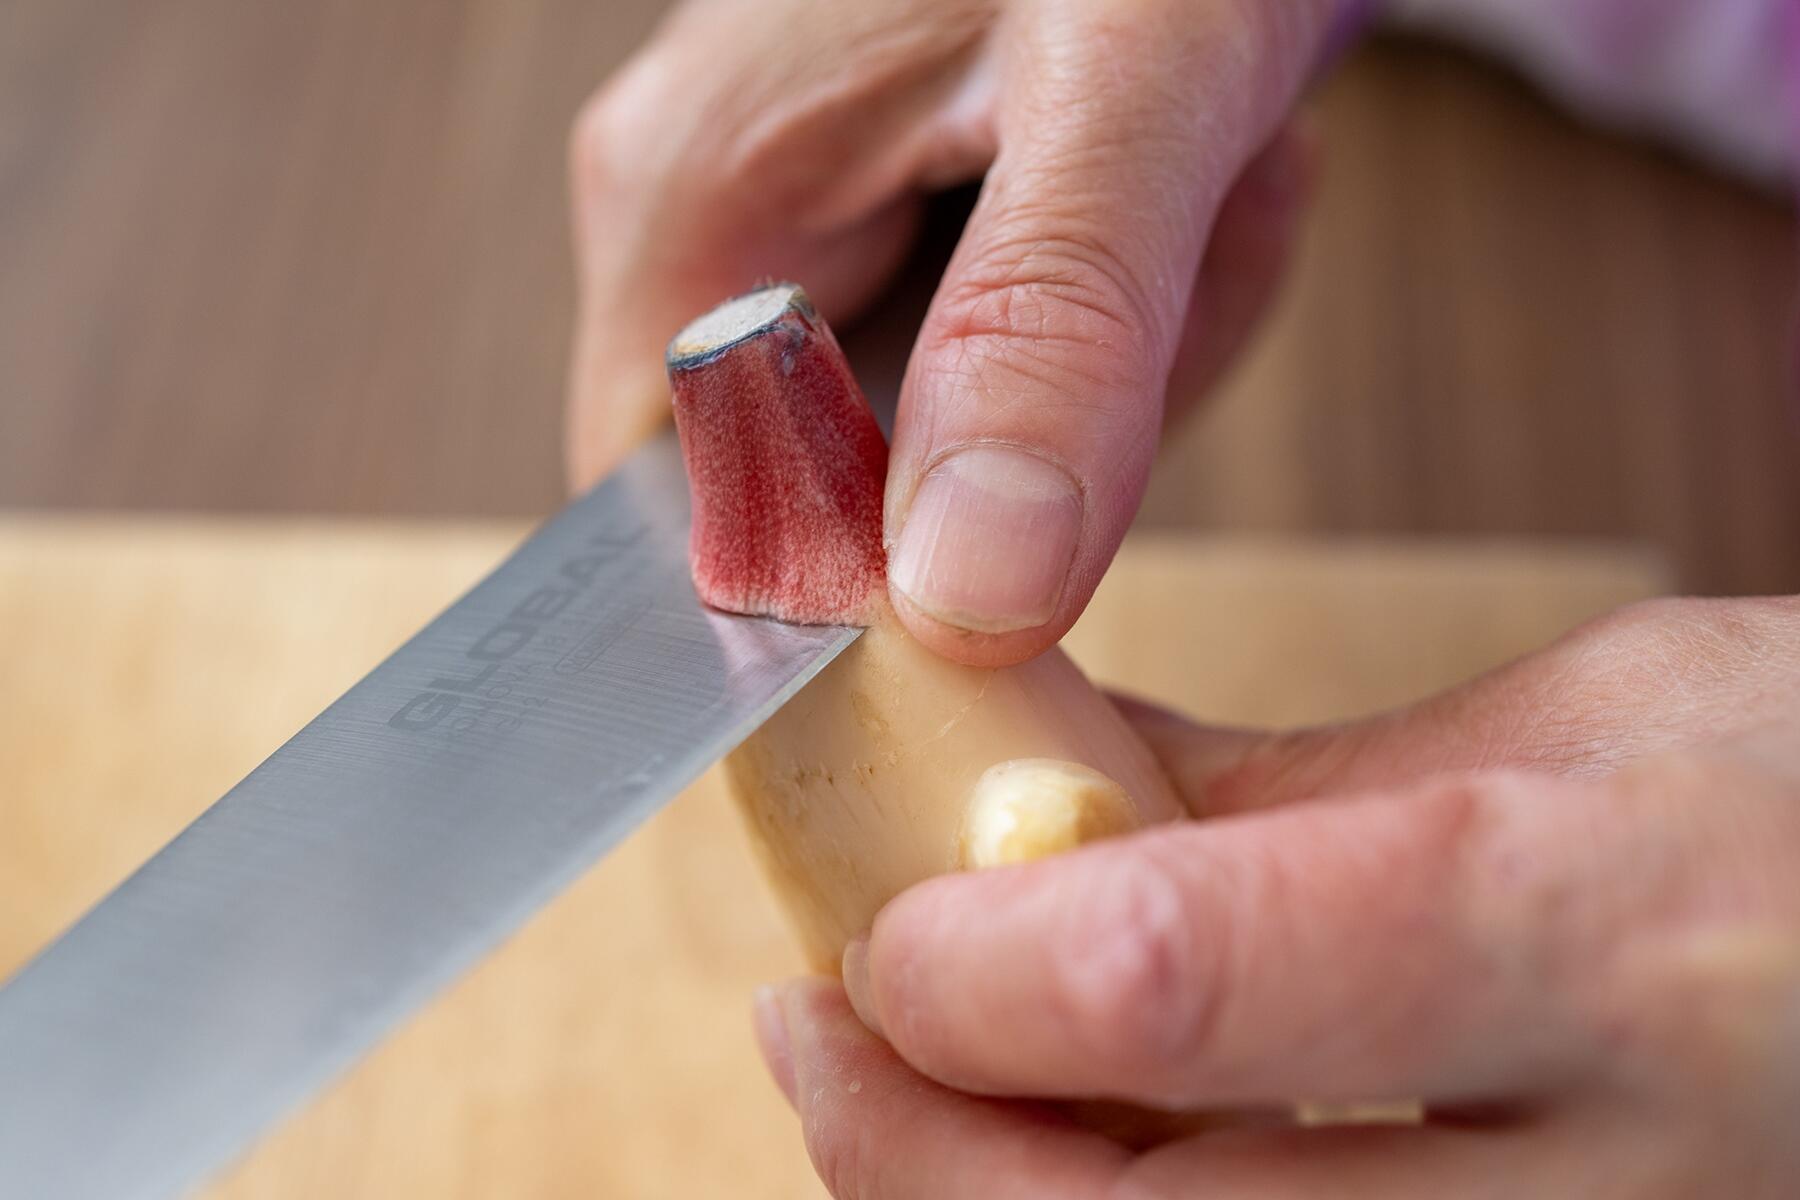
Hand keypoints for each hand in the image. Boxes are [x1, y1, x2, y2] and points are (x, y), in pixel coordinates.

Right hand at [568, 0, 1339, 664]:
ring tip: (1194, 207)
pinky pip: (976, 342)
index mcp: (695, 201)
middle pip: (825, 486)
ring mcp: (787, 190)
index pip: (677, 527)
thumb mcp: (1133, 94)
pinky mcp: (878, 184)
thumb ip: (1049, 338)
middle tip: (1172, 280)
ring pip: (923, 424)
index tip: (1011, 555)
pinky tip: (1176, 197)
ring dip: (1096, 367)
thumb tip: (962, 596)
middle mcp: (702, 202)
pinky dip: (1100, 311)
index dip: (838, 594)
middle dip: (1030, 443)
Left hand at [753, 596, 1799, 1196]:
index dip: (970, 971)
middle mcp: (1624, 1190)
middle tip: (823, 1034)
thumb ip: (1300, 790)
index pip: (1182, 981)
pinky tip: (1090, 1158)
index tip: (876, 927)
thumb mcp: (1595, 720)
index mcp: (1610, 934)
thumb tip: (1041, 783)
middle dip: (916, 1153)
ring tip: (917, 1095)